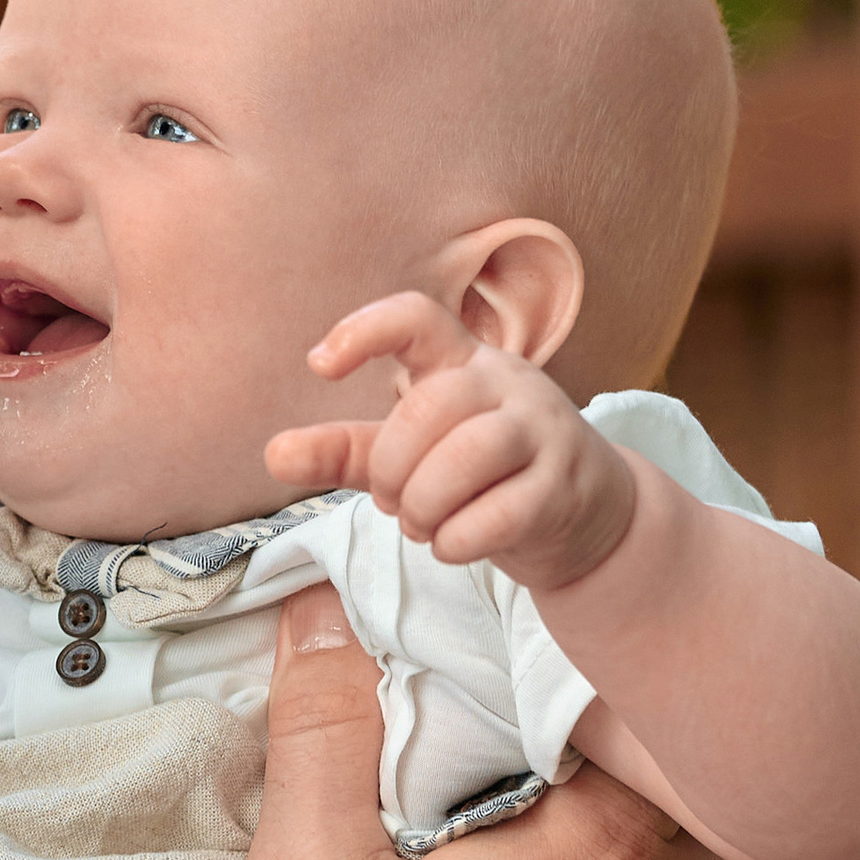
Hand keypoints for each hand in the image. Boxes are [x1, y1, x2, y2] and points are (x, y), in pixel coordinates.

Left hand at [265, 291, 636, 593]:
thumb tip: (273, 453)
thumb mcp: (411, 457)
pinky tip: (454, 544)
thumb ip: (346, 452)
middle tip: (391, 501)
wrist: (586, 519)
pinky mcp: (565, 486)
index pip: (417, 316)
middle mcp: (507, 382)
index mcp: (463, 361)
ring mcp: (544, 431)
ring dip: (424, 506)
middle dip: (392, 468)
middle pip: (428, 406)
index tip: (320, 365)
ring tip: (422, 524)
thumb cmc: (486, 476)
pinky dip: (457, 541)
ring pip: (467, 457)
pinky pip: (497, 515)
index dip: (364, 330)